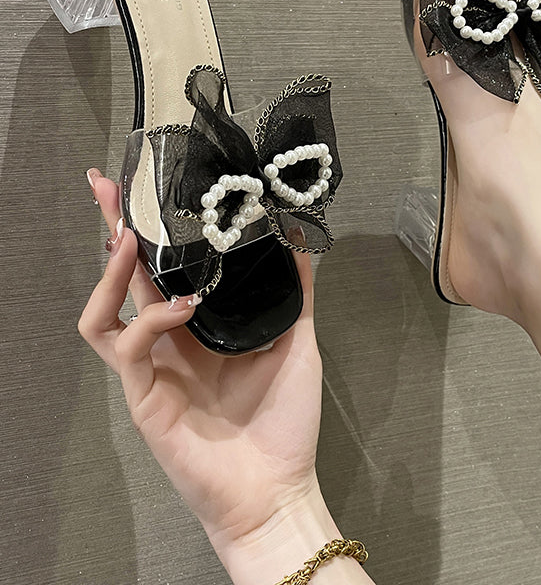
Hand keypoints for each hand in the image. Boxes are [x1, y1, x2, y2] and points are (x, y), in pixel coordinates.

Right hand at [80, 170, 321, 554]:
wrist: (278, 488)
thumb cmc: (285, 420)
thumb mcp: (297, 343)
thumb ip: (295, 294)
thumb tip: (301, 242)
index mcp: (198, 327)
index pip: (164, 269)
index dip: (152, 231)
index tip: (146, 187)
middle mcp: (168, 342)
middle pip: (127, 279)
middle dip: (113, 231)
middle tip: (105, 187)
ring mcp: (152, 370)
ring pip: (105, 314)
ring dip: (113, 274)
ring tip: (131, 239)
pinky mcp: (145, 398)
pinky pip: (129, 349)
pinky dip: (152, 320)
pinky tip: (183, 307)